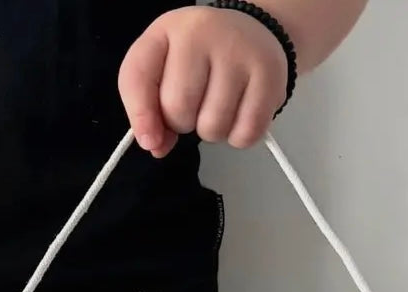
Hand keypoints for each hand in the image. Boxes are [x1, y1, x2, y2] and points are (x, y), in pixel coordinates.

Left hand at [119, 6, 288, 157]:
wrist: (254, 33)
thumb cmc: (201, 57)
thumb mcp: (164, 67)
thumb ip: (149, 107)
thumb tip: (156, 146)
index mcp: (168, 30)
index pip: (137, 78)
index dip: (140, 117)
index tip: (150, 140)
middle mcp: (204, 33)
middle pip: (178, 110)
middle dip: (183, 123)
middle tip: (196, 104)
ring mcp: (239, 53)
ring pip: (212, 128)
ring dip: (212, 131)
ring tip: (219, 105)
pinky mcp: (270, 77)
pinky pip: (244, 134)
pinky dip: (239, 136)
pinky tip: (239, 113)